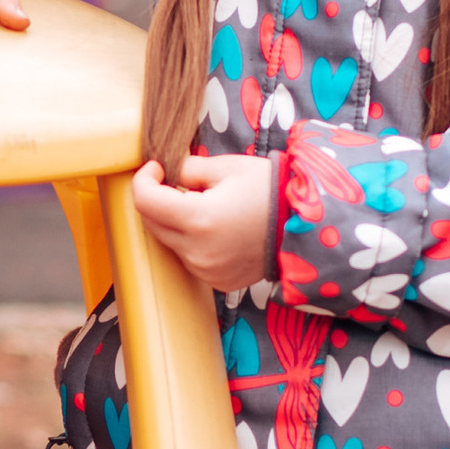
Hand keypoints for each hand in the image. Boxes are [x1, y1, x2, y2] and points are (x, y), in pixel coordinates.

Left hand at [129, 152, 280, 294]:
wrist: (306, 225)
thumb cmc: (269, 190)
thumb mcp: (226, 167)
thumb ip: (188, 169)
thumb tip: (167, 173)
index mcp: (198, 219)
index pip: (145, 201)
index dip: (143, 179)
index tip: (156, 168)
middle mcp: (197, 251)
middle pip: (152, 224)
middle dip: (156, 200)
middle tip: (176, 183)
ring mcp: (206, 270)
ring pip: (170, 243)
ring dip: (175, 223)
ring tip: (204, 206)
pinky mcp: (216, 281)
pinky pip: (189, 259)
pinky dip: (192, 242)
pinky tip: (216, 229)